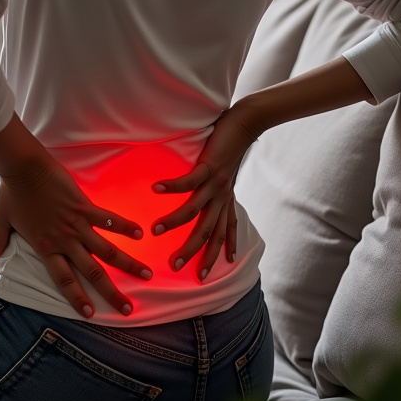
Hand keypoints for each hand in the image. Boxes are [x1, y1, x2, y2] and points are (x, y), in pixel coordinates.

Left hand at [0, 152, 152, 317]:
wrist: (24, 167)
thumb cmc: (13, 192)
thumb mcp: (2, 219)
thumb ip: (0, 240)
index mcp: (46, 247)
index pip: (64, 279)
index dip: (77, 297)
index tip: (91, 314)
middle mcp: (64, 240)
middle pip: (92, 273)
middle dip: (111, 292)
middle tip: (128, 308)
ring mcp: (76, 224)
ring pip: (107, 250)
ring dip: (127, 264)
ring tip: (146, 275)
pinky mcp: (84, 206)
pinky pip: (108, 219)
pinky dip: (124, 226)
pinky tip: (140, 234)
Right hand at [150, 107, 259, 281]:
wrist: (245, 126)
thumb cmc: (231, 148)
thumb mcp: (226, 176)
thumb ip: (217, 190)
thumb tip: (209, 198)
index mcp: (225, 200)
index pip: (221, 233)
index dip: (214, 254)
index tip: (204, 275)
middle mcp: (221, 197)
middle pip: (207, 231)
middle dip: (192, 250)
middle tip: (175, 265)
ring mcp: (216, 184)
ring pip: (194, 210)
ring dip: (174, 221)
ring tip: (155, 230)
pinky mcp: (209, 168)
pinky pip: (188, 181)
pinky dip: (172, 186)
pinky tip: (156, 189)